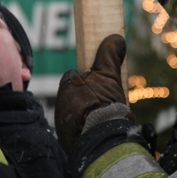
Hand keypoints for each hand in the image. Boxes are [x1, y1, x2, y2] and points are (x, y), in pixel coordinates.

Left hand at [55, 34, 131, 150]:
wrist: (101, 139)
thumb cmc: (104, 104)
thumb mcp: (110, 75)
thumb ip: (109, 55)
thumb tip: (116, 38)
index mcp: (67, 84)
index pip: (76, 76)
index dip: (89, 79)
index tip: (101, 86)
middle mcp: (60, 101)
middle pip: (75, 94)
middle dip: (86, 97)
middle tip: (103, 103)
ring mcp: (62, 120)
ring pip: (74, 111)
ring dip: (85, 113)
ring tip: (101, 118)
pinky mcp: (66, 137)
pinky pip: (74, 128)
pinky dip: (83, 128)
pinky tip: (96, 129)